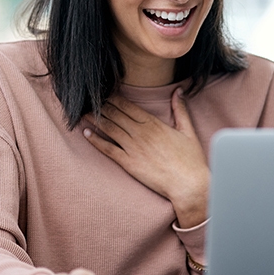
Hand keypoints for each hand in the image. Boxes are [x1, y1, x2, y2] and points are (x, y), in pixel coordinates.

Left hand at [83, 88, 209, 227]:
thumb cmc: (190, 159)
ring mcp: (133, 148)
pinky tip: (86, 133)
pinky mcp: (128, 163)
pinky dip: (96, 140)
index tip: (103, 92)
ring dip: (94, 119)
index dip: (113, 98)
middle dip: (101, 106)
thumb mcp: (187, 130)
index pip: (127, 106)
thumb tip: (178, 90)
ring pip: (109, 128)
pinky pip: (108, 149)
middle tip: (89, 99)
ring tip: (82, 112)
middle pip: (115, 114)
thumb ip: (180, 108)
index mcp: (153, 123)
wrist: (188, 184)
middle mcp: (140, 133)